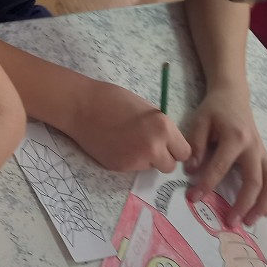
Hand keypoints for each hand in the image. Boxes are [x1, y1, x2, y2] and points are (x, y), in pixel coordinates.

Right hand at [67, 80, 191, 172]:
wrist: (82, 107)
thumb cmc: (114, 99)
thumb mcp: (148, 109)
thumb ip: (161, 127)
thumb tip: (170, 142)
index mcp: (163, 128)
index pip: (184, 152)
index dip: (176, 148)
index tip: (169, 143)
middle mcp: (153, 147)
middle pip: (170, 166)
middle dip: (164, 157)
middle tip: (151, 145)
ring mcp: (136, 160)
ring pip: (152, 167)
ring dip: (147, 159)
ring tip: (131, 142)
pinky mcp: (121, 167)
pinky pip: (134, 168)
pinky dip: (131, 159)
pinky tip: (119, 145)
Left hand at [184, 85, 266, 224]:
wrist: (233, 96)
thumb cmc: (214, 110)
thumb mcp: (199, 121)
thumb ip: (195, 144)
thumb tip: (191, 170)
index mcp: (235, 137)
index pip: (221, 166)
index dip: (207, 184)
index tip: (193, 198)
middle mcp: (254, 147)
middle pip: (255, 181)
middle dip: (243, 204)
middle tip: (230, 222)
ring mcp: (263, 153)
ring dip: (264, 204)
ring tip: (250, 221)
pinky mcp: (265, 157)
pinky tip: (263, 211)